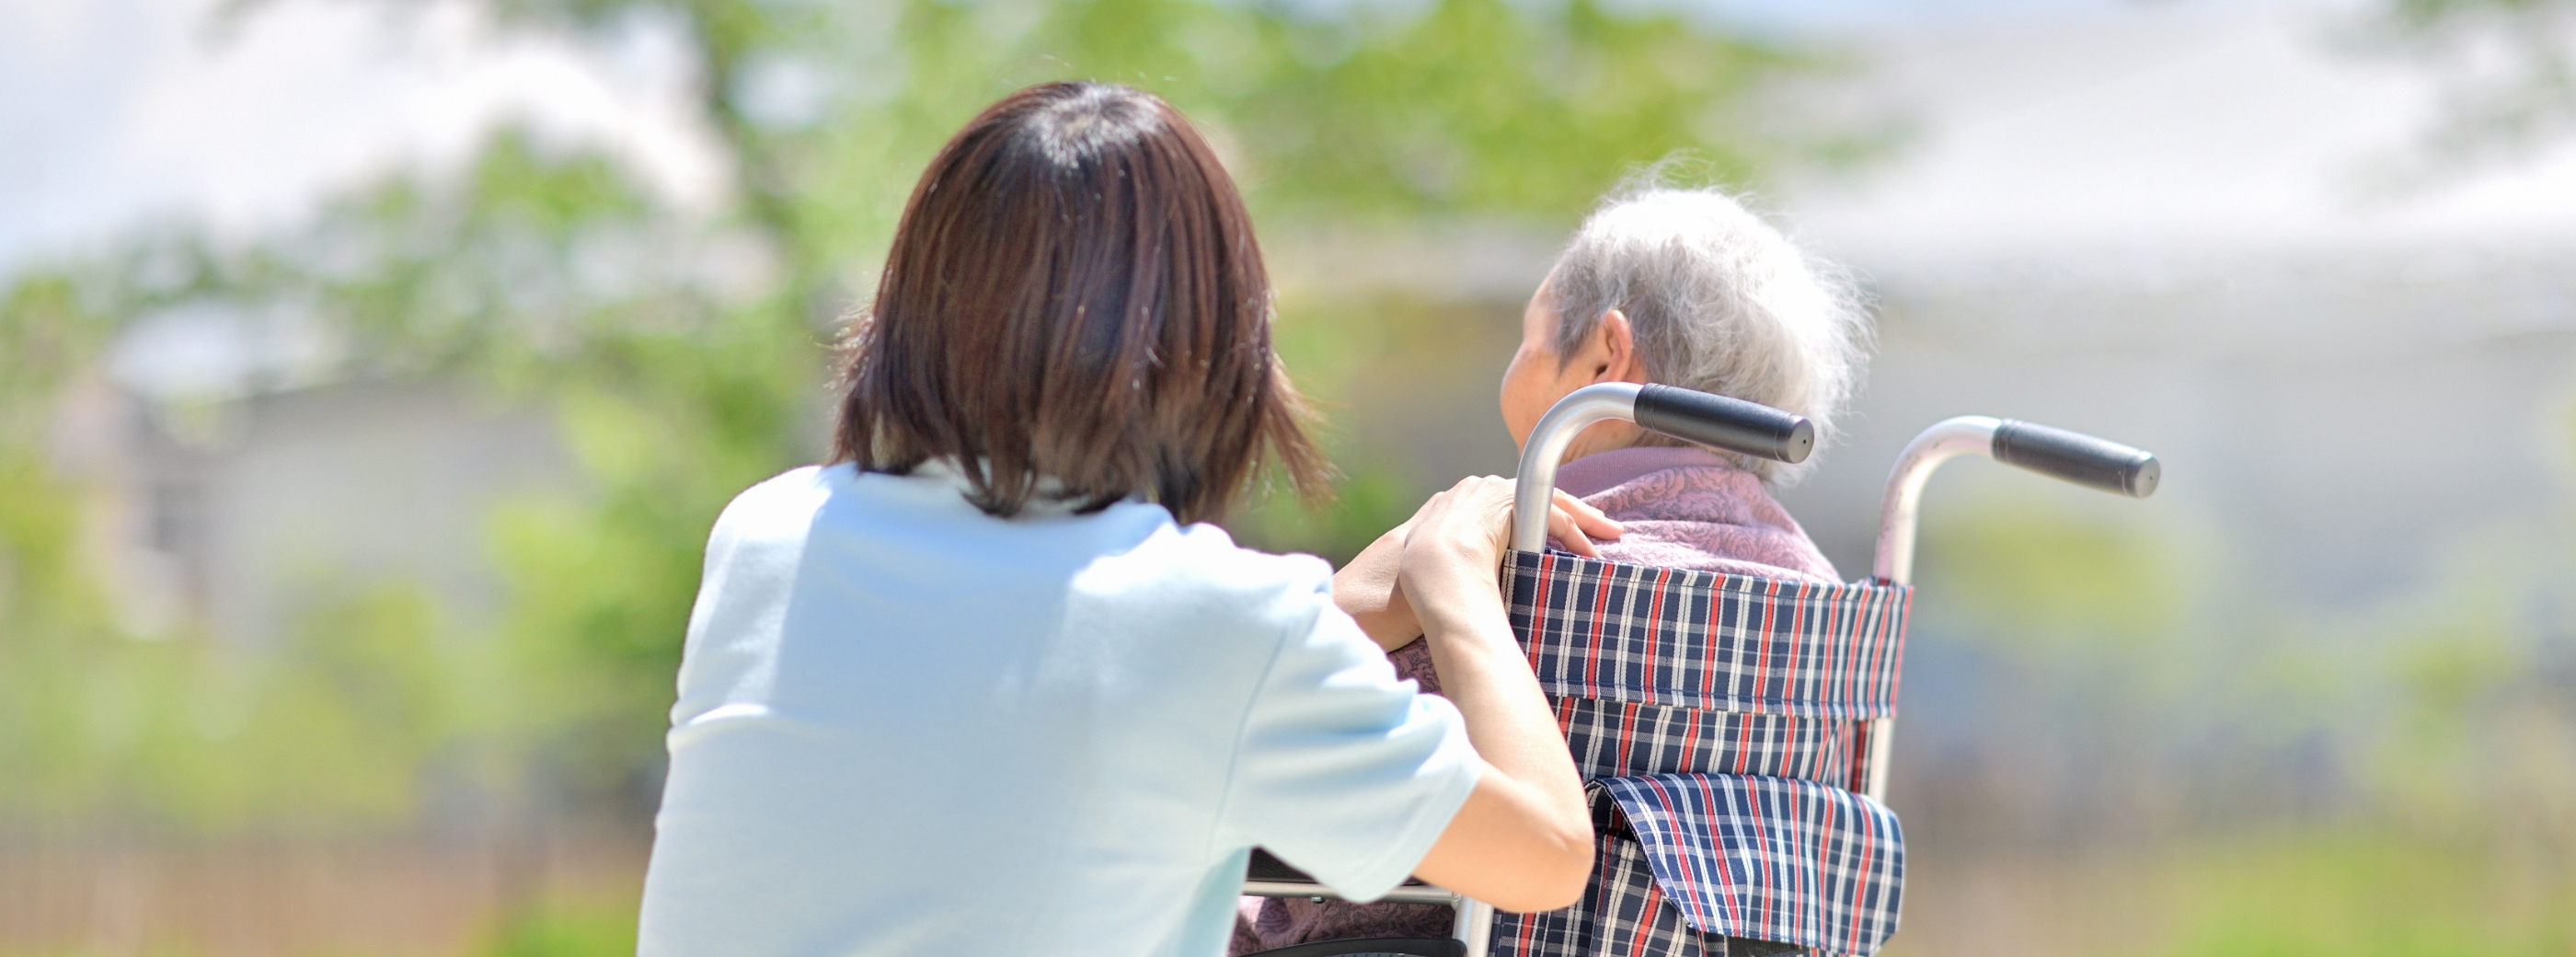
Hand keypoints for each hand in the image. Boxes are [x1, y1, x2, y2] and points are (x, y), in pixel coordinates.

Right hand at [1395, 477, 1620, 640]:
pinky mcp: (1516, 500)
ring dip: (1582, 520)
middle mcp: (1477, 488)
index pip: (1505, 507)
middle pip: (1532, 496)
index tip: (1545, 533)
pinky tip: (1592, 552)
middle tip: (1593, 526)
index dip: (1528, 518)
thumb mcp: (1438, 566)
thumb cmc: (1427, 578)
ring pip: (1550, 501)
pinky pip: (1555, 516)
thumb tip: (1469, 591)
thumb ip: (1456, 566)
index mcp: (1457, 503)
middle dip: (1565, 512)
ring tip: (1606, 535)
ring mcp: (1495, 489)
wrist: (1431, 566)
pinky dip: (1577, 535)